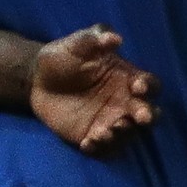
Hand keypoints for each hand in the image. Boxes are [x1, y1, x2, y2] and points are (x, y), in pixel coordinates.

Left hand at [30, 25, 157, 155]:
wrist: (36, 80)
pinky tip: (87, 142)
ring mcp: (109, 121)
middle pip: (148, 113)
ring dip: (123, 135)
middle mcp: (124, 102)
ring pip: (128, 134)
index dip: (149, 87)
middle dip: (148, 116)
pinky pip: (104, 149)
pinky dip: (100, 149)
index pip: (149, 84)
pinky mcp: (91, 136)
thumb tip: (115, 39)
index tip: (137, 86)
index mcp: (127, 78)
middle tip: (140, 118)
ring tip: (105, 132)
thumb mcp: (77, 43)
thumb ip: (95, 37)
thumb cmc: (63, 57)